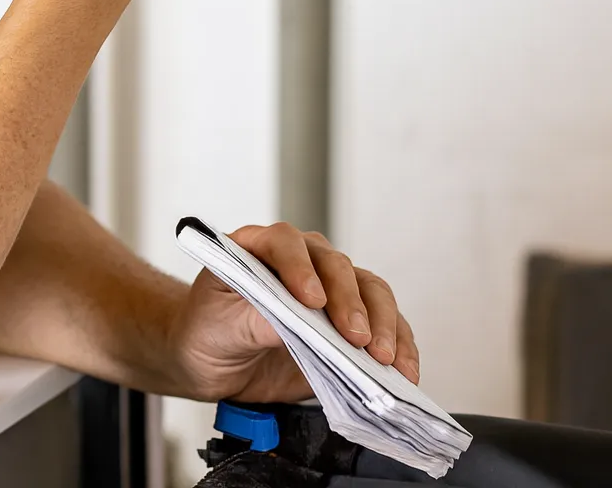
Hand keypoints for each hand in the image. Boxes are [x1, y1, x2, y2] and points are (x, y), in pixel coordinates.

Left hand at [167, 222, 421, 402]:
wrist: (212, 360)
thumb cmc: (208, 331)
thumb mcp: (219, 328)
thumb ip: (255, 321)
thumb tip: (295, 324)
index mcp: (260, 247)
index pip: (285, 242)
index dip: (300, 267)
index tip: (311, 301)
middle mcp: (303, 260)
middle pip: (337, 267)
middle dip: (351, 303)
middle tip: (356, 337)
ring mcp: (331, 289)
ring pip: (370, 291)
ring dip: (383, 323)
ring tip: (384, 358)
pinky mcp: (350, 321)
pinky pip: (384, 324)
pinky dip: (398, 344)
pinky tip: (403, 369)